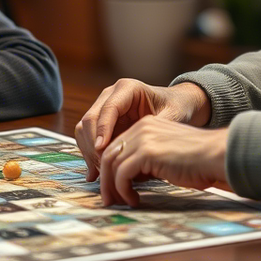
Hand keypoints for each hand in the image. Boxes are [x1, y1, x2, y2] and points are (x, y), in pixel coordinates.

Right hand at [75, 79, 210, 180]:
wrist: (176, 105)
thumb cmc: (176, 107)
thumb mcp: (172, 116)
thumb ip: (156, 130)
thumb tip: (138, 148)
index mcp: (127, 88)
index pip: (108, 109)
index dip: (102, 130)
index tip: (102, 149)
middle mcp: (110, 95)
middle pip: (90, 119)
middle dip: (93, 145)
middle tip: (104, 167)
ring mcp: (103, 107)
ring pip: (84, 129)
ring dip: (89, 152)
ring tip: (102, 172)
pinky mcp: (102, 122)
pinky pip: (88, 138)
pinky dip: (90, 155)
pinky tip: (97, 172)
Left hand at [97, 117, 228, 206]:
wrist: (216, 155)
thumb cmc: (199, 161)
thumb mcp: (166, 155)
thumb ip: (147, 160)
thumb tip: (129, 179)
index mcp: (146, 125)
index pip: (117, 146)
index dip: (111, 169)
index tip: (112, 188)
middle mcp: (141, 127)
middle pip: (109, 154)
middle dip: (106, 180)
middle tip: (108, 199)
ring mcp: (142, 138)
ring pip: (112, 165)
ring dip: (112, 188)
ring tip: (119, 202)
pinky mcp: (146, 152)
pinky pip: (122, 174)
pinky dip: (123, 190)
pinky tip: (134, 200)